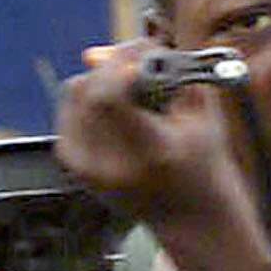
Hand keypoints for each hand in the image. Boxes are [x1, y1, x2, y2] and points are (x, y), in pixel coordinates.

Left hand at [53, 39, 260, 245]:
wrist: (189, 217)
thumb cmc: (202, 161)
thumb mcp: (198, 108)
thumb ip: (152, 68)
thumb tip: (92, 53)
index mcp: (147, 153)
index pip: (108, 95)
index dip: (122, 62)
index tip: (145, 55)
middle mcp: (109, 166)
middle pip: (86, 89)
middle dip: (113, 66)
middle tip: (142, 66)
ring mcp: (86, 170)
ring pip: (73, 94)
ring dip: (102, 80)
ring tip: (135, 92)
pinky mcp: (73, 167)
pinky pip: (69, 111)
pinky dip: (92, 98)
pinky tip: (119, 107)